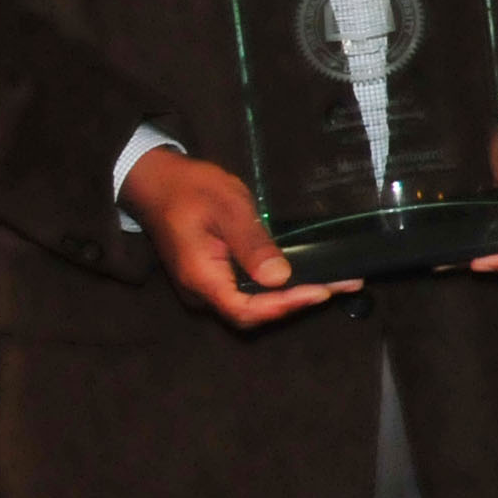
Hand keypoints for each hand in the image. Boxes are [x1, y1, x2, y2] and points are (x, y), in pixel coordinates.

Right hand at [121, 147, 352, 326]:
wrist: (159, 183)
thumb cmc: (192, 190)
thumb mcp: (228, 209)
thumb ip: (252, 244)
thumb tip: (279, 278)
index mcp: (201, 277)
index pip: (245, 309)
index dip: (284, 305)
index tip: (320, 291)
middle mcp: (201, 292)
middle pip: (252, 314)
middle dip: (296, 303)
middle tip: (338, 286)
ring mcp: (206, 287)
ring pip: (251, 306)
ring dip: (291, 297)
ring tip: (334, 283)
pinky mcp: (214, 278)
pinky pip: (247, 292)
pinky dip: (277, 288)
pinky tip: (305, 276)